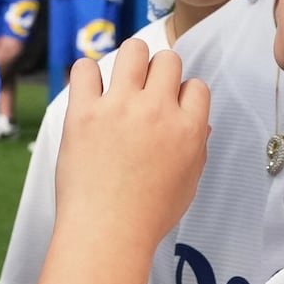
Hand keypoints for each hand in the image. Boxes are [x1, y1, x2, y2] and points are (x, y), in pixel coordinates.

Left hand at [55, 42, 207, 253]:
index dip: (183, 95)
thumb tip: (199, 124)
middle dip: (159, 72)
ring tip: (121, 81)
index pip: (195, 85)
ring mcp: (119, 107)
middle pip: (167, 59)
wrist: (106, 233)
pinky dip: (87, 75)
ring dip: (130, 61)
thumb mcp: (188, 184)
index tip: (170, 108)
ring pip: (133, 50)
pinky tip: (90, 92)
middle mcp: (157, 111)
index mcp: (188, 129)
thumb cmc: (147, 216)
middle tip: (145, 93)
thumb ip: (197, 148)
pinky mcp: (84, 111)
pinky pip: (85, 69)